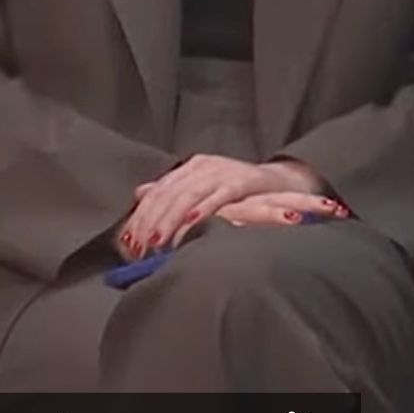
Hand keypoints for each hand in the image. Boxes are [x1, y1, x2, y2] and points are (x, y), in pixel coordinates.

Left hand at [118, 156, 330, 259]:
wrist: (285, 182)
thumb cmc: (241, 193)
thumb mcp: (204, 191)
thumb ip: (174, 193)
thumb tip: (139, 195)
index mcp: (189, 169)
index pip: (156, 192)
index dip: (140, 216)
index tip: (128, 242)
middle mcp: (202, 166)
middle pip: (167, 194)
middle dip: (150, 221)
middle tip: (139, 246)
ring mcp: (221, 172)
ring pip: (187, 195)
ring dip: (170, 219)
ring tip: (157, 240)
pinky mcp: (242, 181)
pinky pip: (219, 196)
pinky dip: (203, 209)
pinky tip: (191, 222)